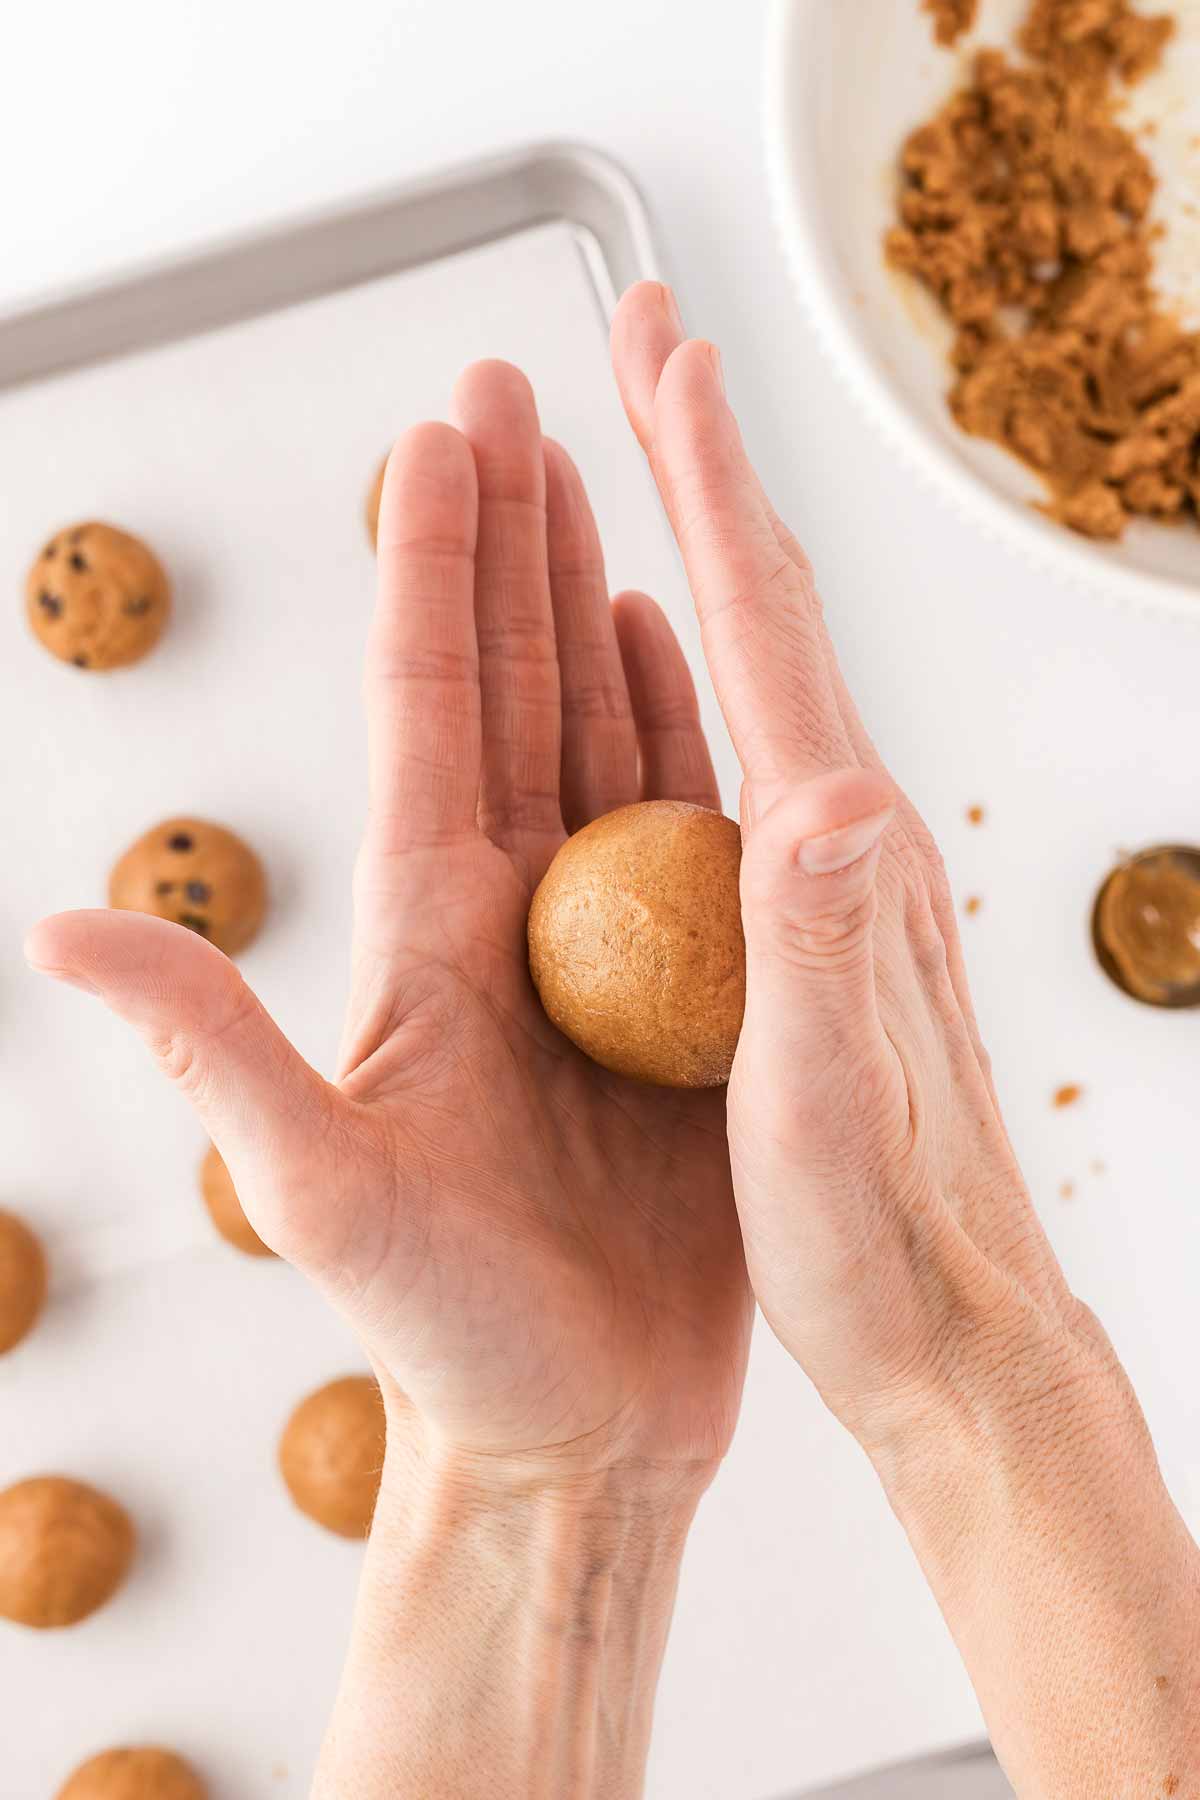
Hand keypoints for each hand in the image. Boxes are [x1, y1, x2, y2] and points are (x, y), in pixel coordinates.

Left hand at [27, 361, 751, 1491]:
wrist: (570, 1435)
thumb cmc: (451, 1338)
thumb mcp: (318, 1188)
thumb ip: (211, 1048)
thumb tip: (61, 931)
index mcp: (428, 930)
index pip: (434, 705)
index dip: (440, 560)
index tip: (454, 430)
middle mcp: (508, 918)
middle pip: (513, 687)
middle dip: (513, 536)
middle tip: (521, 394)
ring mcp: (596, 952)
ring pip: (596, 735)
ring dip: (594, 607)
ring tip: (603, 491)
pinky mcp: (680, 1003)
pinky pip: (686, 834)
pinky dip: (680, 729)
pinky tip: (678, 663)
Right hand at [610, 280, 1110, 1447]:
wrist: (955, 1328)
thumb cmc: (880, 1238)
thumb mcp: (829, 1103)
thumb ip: (819, 949)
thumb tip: (825, 795)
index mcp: (835, 852)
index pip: (764, 627)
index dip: (705, 481)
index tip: (659, 353)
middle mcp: (847, 837)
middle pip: (766, 611)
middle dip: (700, 464)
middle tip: (646, 343)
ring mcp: (836, 876)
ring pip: (757, 671)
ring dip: (697, 547)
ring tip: (642, 463)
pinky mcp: (813, 926)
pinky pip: (745, 758)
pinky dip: (702, 671)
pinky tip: (673, 665)